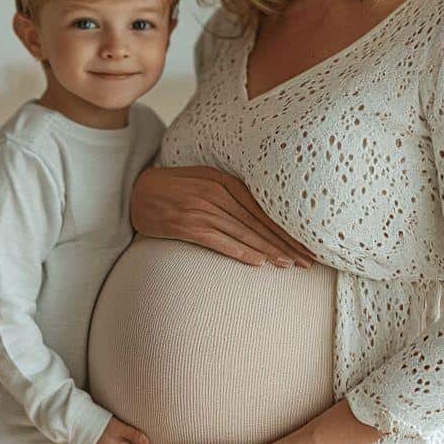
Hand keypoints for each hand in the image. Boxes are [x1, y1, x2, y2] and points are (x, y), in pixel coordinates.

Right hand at [130, 165, 317, 267]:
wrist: (136, 191)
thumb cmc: (175, 187)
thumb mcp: (205, 179)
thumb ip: (232, 191)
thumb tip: (263, 209)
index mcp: (223, 179)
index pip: (263, 206)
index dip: (286, 226)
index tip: (306, 242)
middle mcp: (215, 193)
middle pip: (258, 221)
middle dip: (285, 241)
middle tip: (308, 259)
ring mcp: (201, 209)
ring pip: (243, 233)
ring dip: (268, 250)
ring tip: (289, 264)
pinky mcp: (187, 226)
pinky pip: (219, 241)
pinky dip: (240, 252)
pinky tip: (258, 262)